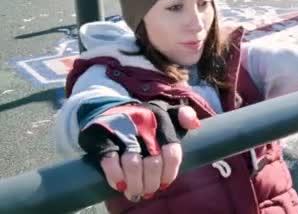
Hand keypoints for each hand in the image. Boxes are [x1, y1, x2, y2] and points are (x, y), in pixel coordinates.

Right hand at [78, 100, 200, 201]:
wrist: (107, 110)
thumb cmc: (144, 119)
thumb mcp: (166, 113)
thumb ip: (184, 116)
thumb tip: (194, 124)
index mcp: (160, 118)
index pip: (172, 151)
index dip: (170, 172)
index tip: (165, 182)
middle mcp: (142, 122)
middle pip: (153, 162)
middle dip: (152, 182)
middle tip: (149, 190)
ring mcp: (120, 130)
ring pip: (133, 164)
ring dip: (136, 184)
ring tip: (135, 191)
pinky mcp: (100, 138)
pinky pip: (110, 162)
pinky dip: (116, 177)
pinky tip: (120, 184)